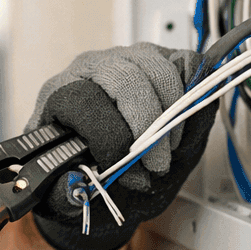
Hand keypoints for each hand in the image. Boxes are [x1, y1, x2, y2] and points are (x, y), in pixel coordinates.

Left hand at [26, 42, 217, 249]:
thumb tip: (74, 184)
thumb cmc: (86, 173)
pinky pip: (183, 61)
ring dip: (172, 111)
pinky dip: (193, 90)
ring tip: (170, 146)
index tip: (133, 173)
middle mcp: (90, 69)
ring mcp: (125, 57)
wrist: (106, 164)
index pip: (85, 103)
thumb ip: (66, 190)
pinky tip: (182, 121)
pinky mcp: (157, 57)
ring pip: (156, 66)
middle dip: (148, 126)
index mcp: (58, 96)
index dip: (113, 141)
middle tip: (158, 163)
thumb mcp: (69, 192)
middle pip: (124, 79)